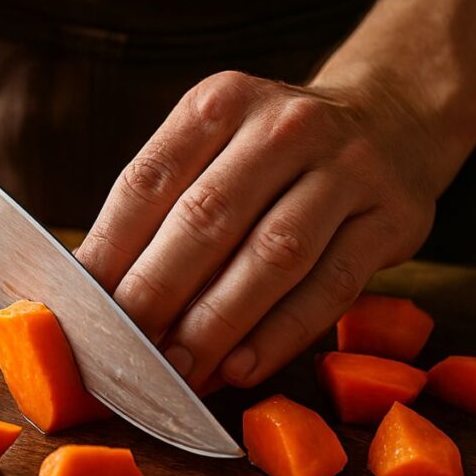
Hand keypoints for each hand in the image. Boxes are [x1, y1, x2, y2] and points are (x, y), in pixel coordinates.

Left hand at [76, 71, 438, 392]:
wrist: (393, 120)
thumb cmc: (272, 156)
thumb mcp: (215, 149)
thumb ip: (161, 208)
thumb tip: (93, 291)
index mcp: (220, 104)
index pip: (149, 181)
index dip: (110, 250)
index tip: (82, 309)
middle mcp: (284, 128)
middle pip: (207, 218)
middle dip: (157, 292)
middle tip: (125, 351)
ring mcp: (347, 169)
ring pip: (272, 255)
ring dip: (217, 322)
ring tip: (179, 371)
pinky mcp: (392, 218)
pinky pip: (330, 288)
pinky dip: (279, 335)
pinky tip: (240, 370)